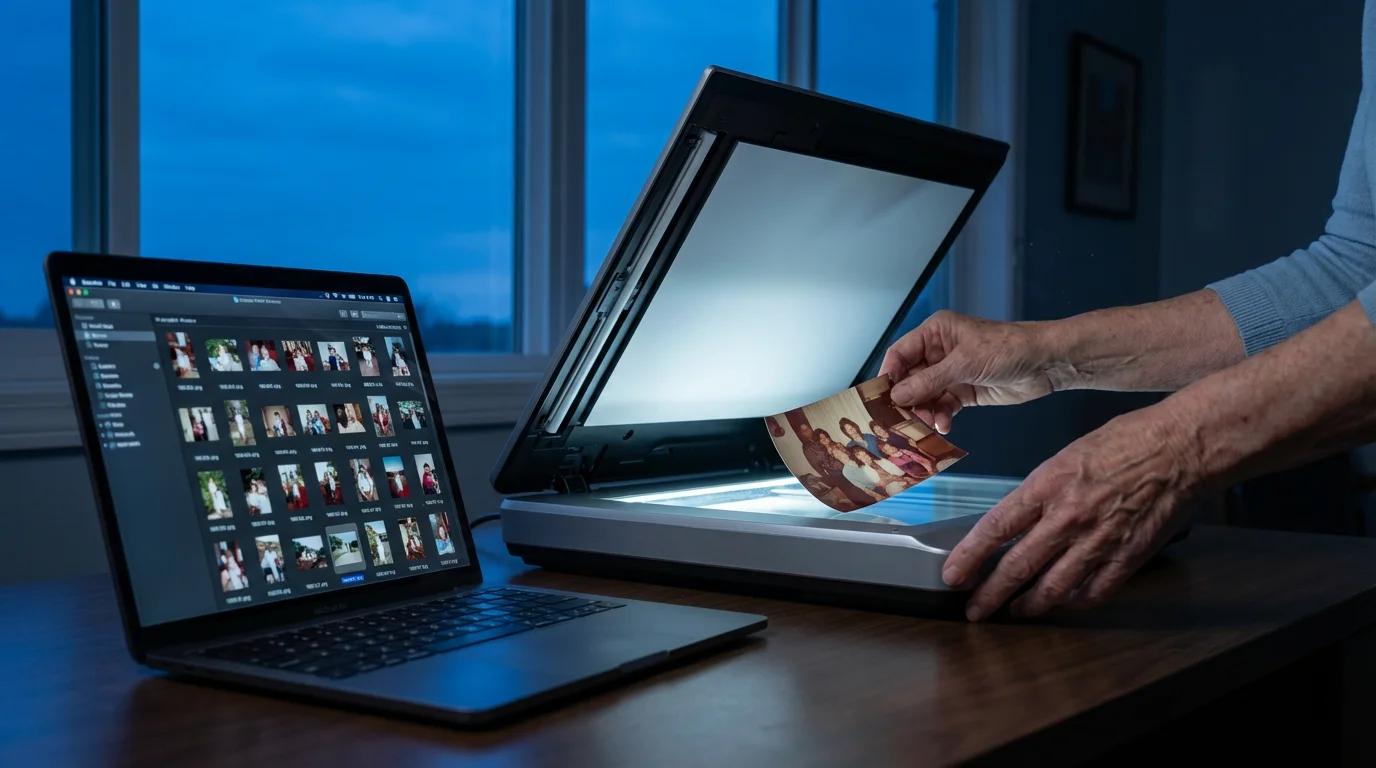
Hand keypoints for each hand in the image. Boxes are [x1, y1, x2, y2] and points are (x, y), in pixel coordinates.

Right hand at [879, 311, 1057, 433]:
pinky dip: (940, 417)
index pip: (900, 354)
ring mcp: (951, 373)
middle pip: (909, 378)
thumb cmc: (1008, 349)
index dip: (889, 375)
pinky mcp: (964, 392)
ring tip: (927, 424)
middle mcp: (939, 352)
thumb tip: (897, 396)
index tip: (881, 399)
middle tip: (900, 420)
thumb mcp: (965, 363)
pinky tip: (943, 426)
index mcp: (936, 333)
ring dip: (924, 411)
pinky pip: (942, 406)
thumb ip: (929, 380)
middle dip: (906, 399)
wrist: (1046, 363)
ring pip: (924, 396)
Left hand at [942, 406, 1199, 620]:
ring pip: (1053, 588)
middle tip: (975, 609)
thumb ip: (1042, 491)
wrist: (1180, 447)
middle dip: (990, 594)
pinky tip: (1064, 604)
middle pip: (1017, 566)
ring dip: (1029, 605)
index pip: (996, 528)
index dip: (970, 556)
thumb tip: (1019, 519)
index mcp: (1047, 485)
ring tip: (1015, 613)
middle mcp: (1067, 517)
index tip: (953, 575)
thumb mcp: (1066, 456)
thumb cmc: (1127, 441)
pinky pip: (1094, 591)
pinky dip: (1075, 602)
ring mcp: (1098, 541)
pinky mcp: (1128, 557)